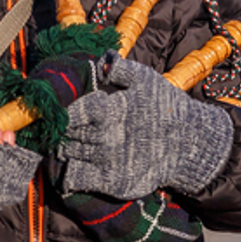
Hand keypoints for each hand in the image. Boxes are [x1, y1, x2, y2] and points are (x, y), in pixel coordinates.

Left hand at [55, 51, 233, 199]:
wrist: (187, 143)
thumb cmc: (162, 107)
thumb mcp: (147, 81)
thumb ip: (123, 70)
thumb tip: (103, 60)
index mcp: (113, 110)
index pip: (77, 110)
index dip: (63, 110)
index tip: (56, 109)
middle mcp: (108, 137)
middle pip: (67, 133)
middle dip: (58, 129)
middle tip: (53, 126)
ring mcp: (108, 161)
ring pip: (67, 154)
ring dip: (60, 148)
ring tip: (59, 142)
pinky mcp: (111, 181)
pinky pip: (76, 178)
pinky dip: (67, 172)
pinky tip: (68, 165)